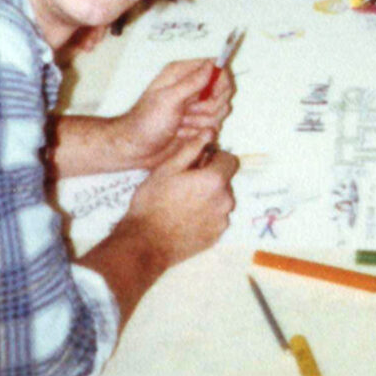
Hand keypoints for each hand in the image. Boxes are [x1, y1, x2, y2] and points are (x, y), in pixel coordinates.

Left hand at [114, 58, 235, 168]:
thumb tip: (212, 65)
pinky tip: (183, 134)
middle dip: (211, 106)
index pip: (216, 68)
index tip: (213, 96)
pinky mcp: (199, 124)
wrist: (136, 149)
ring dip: (202, 121)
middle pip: (223, 90)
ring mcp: (196, 106)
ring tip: (181, 125)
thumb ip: (192, 82)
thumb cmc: (145, 123)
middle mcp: (192, 88)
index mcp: (182, 74)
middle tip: (189, 113)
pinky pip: (215, 126)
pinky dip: (201, 133)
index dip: (220, 82)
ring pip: (221, 110)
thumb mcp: (168, 100)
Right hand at [116, 132, 238, 268]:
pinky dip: (206, 214)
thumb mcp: (167, 169)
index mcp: (215, 180)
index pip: (230, 159)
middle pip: (225, 180)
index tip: (197, 163)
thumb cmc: (153, 203)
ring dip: (209, 197)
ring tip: (182, 202)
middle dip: (210, 177)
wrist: (145, 243)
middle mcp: (225, 200)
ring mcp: (222, 220)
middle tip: (184, 183)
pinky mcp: (216, 236)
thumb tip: (209, 132)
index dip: (214, 157)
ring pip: (221, 199)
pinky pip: (216, 217)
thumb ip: (192, 149)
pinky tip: (185, 218)